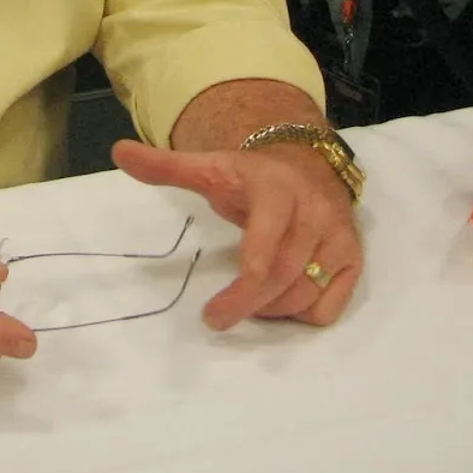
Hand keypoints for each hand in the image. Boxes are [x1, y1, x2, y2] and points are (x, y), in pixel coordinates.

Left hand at [110, 139, 361, 329]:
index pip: (265, 248)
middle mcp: (315, 213)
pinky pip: (331, 306)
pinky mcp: (354, 259)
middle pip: (284, 277)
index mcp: (277, 191)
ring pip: (307, 294)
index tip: (210, 313)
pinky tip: (281, 300)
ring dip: (272, 311)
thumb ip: (168, 166)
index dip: (242, 286)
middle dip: (248, 306)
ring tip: (247, 304)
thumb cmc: (253, 177)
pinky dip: (304, 314)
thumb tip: (119, 152)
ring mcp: (339, 237)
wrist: (307, 164)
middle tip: (216, 319)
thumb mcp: (213, 168)